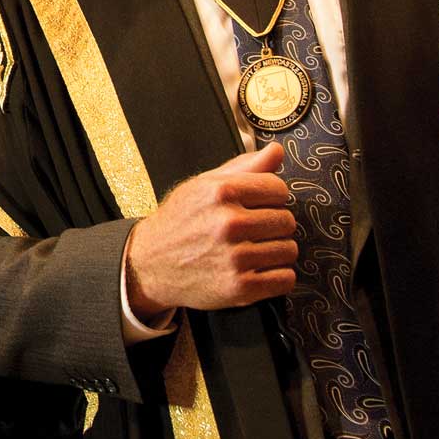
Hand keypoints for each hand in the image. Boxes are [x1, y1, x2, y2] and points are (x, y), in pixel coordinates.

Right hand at [124, 142, 297, 318]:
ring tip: (256, 249)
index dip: (272, 197)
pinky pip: (285, 279)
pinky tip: (259, 270)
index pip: (279, 189)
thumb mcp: (204, 185)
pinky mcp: (239, 287)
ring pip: (288, 250)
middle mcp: (228, 223)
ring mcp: (235, 258)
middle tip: (256, 230)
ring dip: (277, 251)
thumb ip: (244, 167)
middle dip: (275, 224)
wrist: (150, 263)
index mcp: (221, 192)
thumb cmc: (180, 221)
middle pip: (286, 220)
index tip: (261, 205)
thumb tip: (277, 151)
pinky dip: (277, 276)